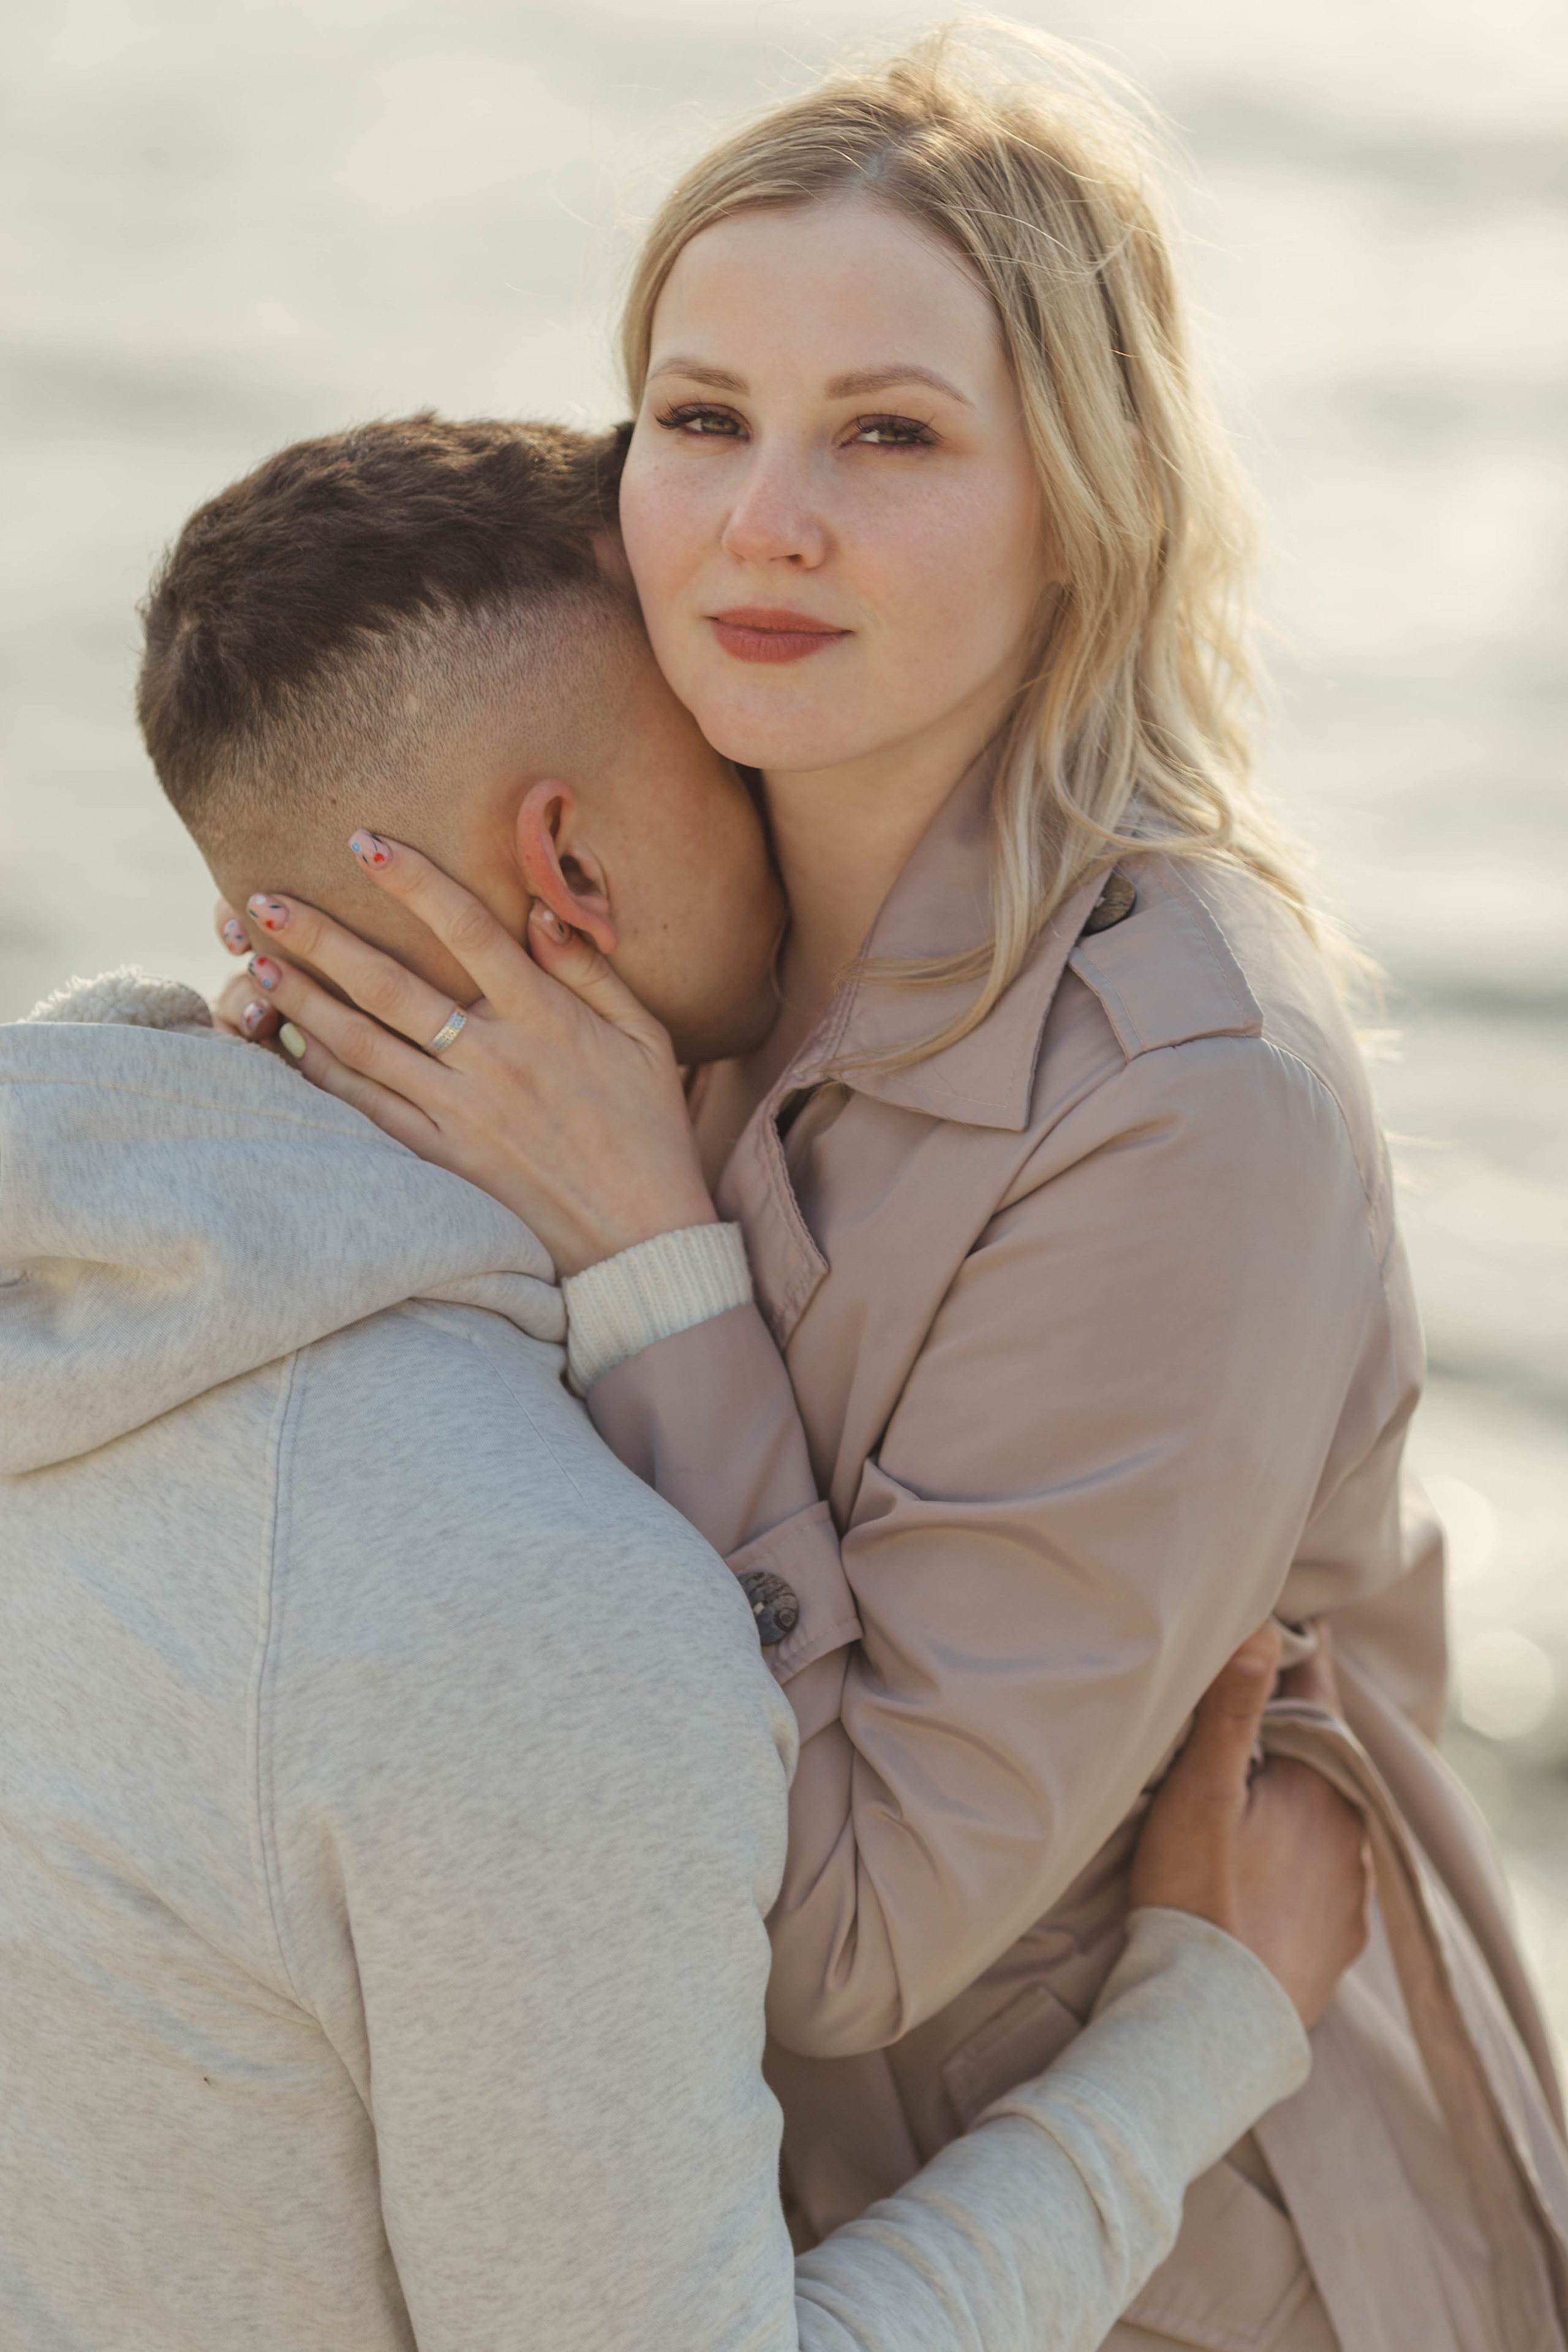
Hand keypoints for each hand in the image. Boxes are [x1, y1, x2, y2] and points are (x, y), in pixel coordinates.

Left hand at [208, 839, 717, 1274]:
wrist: (639, 1238)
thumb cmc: (648, 1129)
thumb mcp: (644, 1037)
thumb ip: (591, 971)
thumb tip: (541, 908)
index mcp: (546, 1018)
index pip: (469, 930)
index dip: (414, 881)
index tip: (364, 842)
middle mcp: (494, 1059)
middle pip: (390, 984)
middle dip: (320, 937)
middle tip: (261, 899)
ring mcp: (461, 1113)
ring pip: (362, 1045)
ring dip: (302, 1000)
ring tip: (254, 962)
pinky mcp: (441, 1159)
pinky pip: (366, 1107)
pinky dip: (321, 1072)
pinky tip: (286, 1041)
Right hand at [1131, 1624, 1369, 2027]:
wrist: (1210, 2025)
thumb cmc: (1196, 1898)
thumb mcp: (1201, 1792)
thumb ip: (1231, 1711)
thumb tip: (1263, 1633)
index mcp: (1322, 1790)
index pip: (1318, 1701)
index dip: (1299, 1662)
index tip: (1294, 1629)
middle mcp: (1351, 1837)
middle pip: (1324, 1763)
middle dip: (1293, 1734)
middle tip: (1257, 1705)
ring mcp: (1349, 1896)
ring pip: (1327, 1823)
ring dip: (1298, 1803)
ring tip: (1255, 1794)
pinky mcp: (1337, 1945)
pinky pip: (1326, 1881)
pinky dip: (1300, 1862)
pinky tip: (1269, 1870)